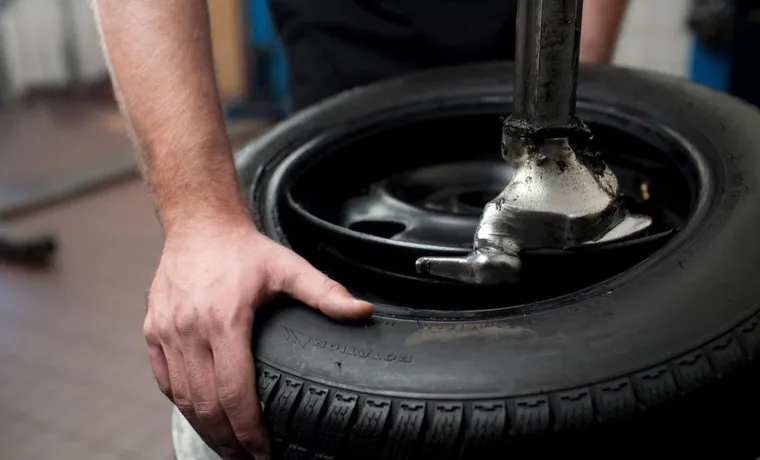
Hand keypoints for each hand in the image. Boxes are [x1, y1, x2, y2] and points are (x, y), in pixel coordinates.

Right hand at [142, 219, 373, 458]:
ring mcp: (166, 333)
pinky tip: (202, 417)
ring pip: (184, 399)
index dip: (250, 430)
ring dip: (206, 429)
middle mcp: (190, 330)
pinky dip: (184, 405)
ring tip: (229, 448)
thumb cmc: (243, 250)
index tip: (264, 452)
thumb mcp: (289, 267)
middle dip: (230, 441)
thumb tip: (363, 312)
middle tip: (249, 459)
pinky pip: (165, 382)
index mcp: (224, 320)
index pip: (235, 392)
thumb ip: (326, 293)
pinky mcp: (152, 332)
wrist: (198, 225)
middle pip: (207, 405)